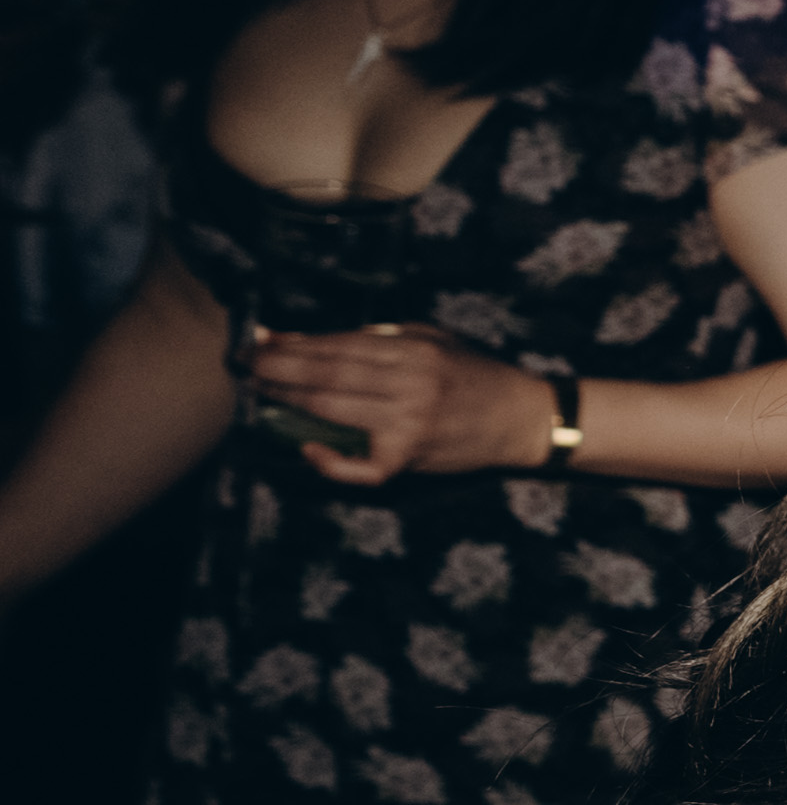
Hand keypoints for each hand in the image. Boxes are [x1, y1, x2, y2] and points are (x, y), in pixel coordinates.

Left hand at [241, 323, 554, 483]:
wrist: (523, 419)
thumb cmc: (475, 375)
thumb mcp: (434, 340)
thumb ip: (383, 338)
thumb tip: (316, 339)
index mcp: (415, 352)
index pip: (339, 345)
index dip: (294, 343)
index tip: (261, 340)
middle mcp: (409, 385)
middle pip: (326, 375)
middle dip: (279, 369)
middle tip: (246, 365)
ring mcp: (408, 425)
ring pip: (332, 412)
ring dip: (289, 402)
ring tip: (260, 392)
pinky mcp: (409, 459)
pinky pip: (360, 467)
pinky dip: (330, 462)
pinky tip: (308, 449)